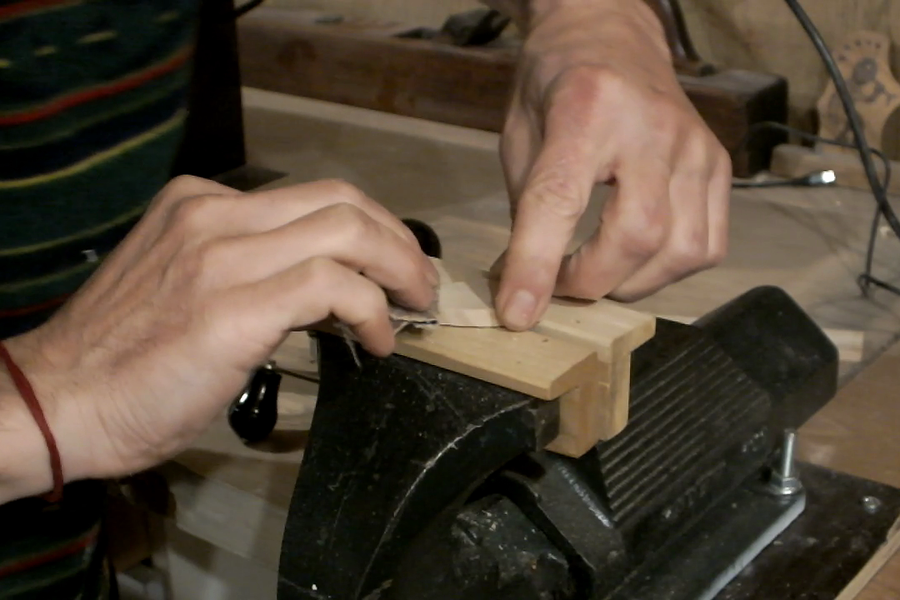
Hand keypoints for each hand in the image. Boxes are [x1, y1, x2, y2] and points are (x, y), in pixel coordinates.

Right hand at [2, 176, 436, 497]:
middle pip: (341, 200)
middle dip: (396, 239)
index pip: (310, 197)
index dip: (367, 227)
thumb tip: (325, 287)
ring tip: (413, 307)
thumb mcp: (186, 288)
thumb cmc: (123, 358)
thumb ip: (247, 270)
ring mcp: (223, 255)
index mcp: (199, 204)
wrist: (60, 401)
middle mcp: (213, 214)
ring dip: (398, 268)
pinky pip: (334, 287)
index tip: (391, 262)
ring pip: (347, 230)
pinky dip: (371, 310)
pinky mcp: (235, 306)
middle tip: (418, 282)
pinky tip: (378, 342)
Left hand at [490, 0, 731, 329]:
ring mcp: (695, 145)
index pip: (560, 200)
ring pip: (680, 251)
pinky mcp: (718, 164)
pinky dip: (669, 271)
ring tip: (597, 273)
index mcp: (586, 107)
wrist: (610, 34)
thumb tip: (526, 288)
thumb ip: (526, 211)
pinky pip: (708, 245)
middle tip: (558, 286)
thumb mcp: (519, 138)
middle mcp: (651, 126)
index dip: (537, 265)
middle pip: (636, 235)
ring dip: (630, 283)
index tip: (518, 313)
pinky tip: (637, 260)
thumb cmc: (555, 87)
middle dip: (591, 282)